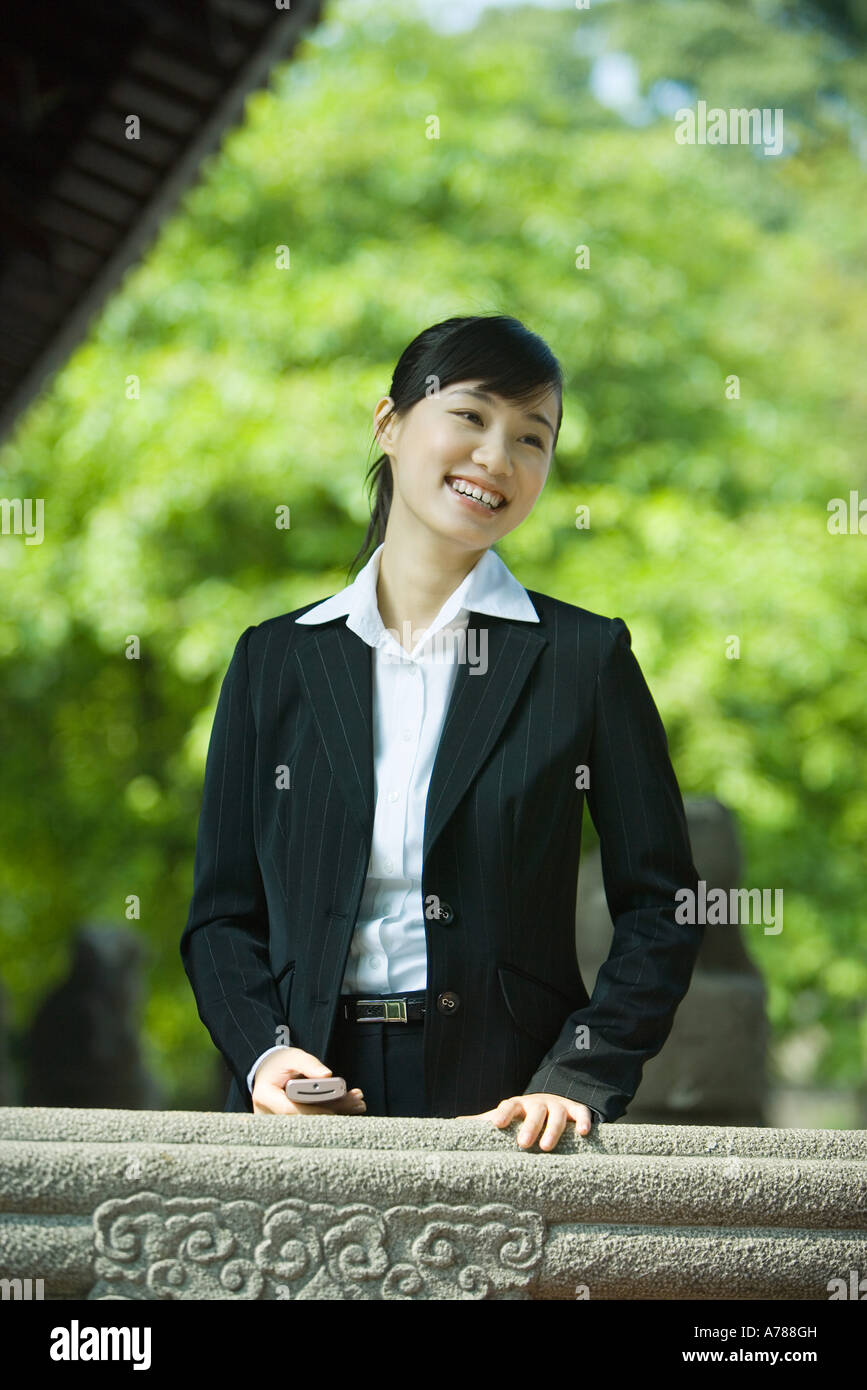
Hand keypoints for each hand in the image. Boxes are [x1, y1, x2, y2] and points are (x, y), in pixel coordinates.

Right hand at [251, 1047, 366, 1115]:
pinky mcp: (293, 1125)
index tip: (334, 1107)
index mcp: (265, 1096)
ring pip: (312, 1122)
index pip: (289, 1109)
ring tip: (357, 1101)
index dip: (313, 1110)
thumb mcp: (293, 1057)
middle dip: (333, 1110)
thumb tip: (327, 1075)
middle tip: (356, 1101)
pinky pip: (313, 1121)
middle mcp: (270, 1115)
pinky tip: (350, 1105)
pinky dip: (332, 1112)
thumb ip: (309, 1064)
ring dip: (336, 1112)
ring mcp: (280, 1124)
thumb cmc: (280, 1064)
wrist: (270, 1072)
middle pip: (305, 1119)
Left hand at [456, 1093, 593, 1150]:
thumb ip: (482, 1122)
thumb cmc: (521, 1117)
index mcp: (518, 1105)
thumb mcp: (504, 1117)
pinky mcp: (575, 1110)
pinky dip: (584, 1120)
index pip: (509, 1105)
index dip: (503, 1113)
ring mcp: (557, 1105)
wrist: (550, 1102)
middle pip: (535, 1111)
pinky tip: (585, 1133)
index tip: (496, 1124)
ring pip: (557, 1114)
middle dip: (530, 1126)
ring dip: (553, 1129)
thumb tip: (455, 1123)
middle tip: (522, 1144)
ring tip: (546, 1147)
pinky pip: (581, 1112)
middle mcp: (538, 1103)